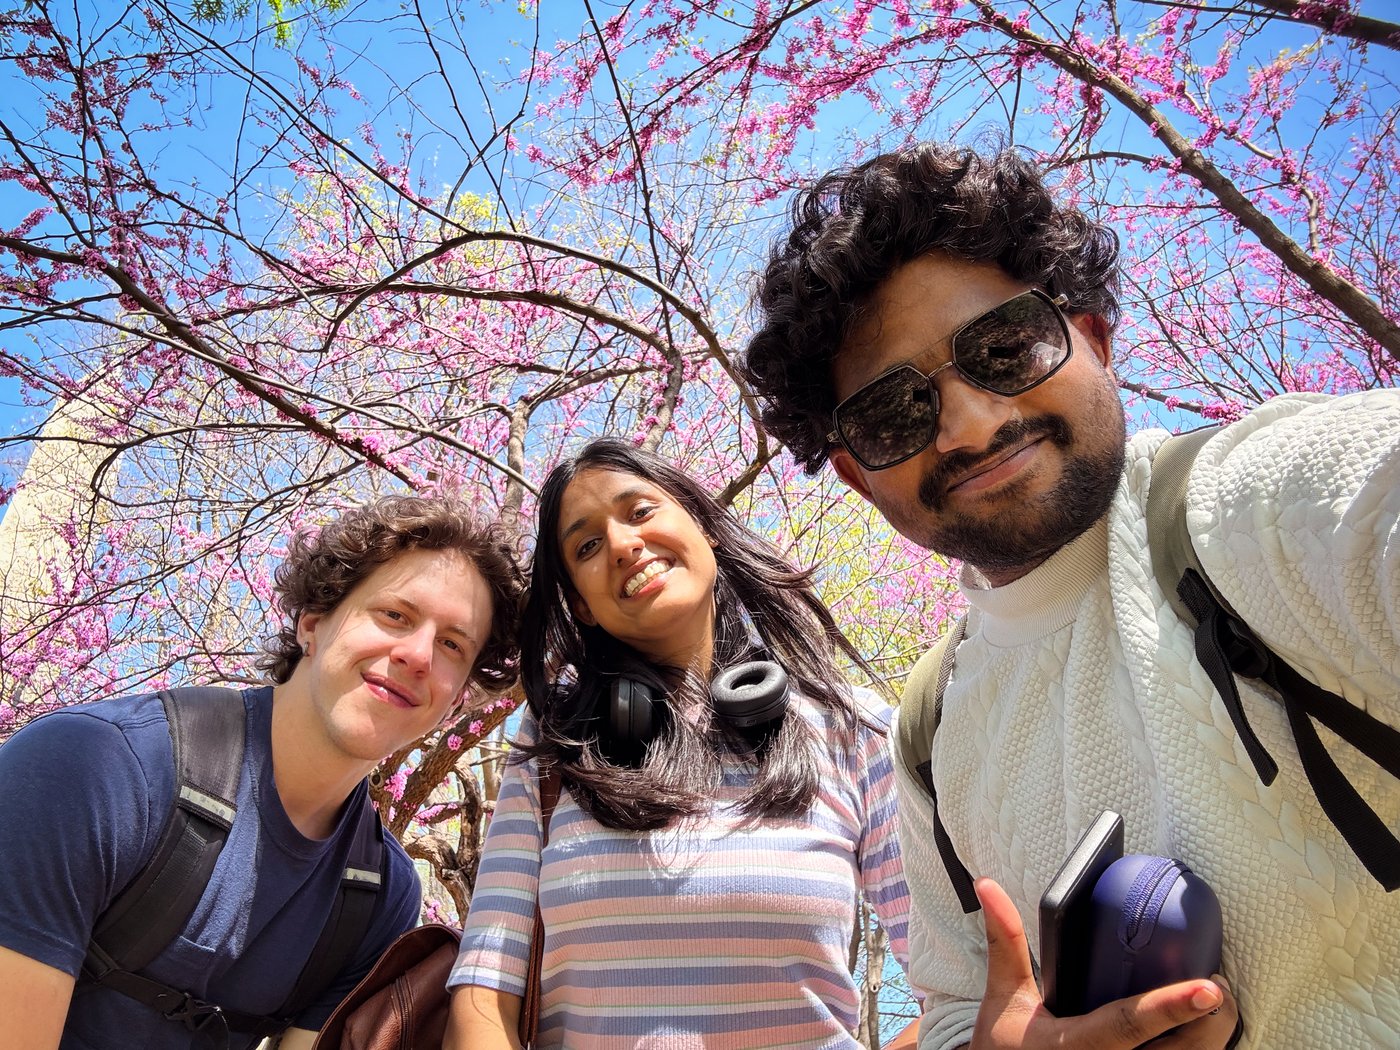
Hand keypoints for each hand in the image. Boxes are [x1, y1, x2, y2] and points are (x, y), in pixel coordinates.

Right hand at [970, 878, 1238, 1048]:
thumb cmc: (1005, 1049)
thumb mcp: (1003, 997)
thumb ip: (1005, 941)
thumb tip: (989, 886)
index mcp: (1074, 1047)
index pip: (1128, 1026)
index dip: (1171, 1007)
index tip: (1208, 988)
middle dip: (1211, 1022)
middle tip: (1215, 984)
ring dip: (1209, 1038)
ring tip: (1212, 1003)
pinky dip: (1193, 1047)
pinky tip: (1197, 1028)